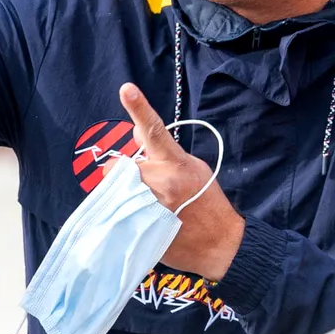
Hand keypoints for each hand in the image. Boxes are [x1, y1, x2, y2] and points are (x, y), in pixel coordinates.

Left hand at [106, 82, 244, 281]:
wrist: (219, 245)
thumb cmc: (206, 201)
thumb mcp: (192, 168)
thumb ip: (163, 152)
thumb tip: (137, 132)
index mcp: (175, 162)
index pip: (154, 130)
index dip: (139, 108)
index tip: (126, 88)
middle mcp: (159, 180)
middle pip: (118, 165)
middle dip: (123, 172)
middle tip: (142, 185)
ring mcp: (148, 204)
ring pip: (115, 189)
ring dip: (123, 192)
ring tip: (146, 205)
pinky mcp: (140, 226)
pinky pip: (117, 211)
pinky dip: (124, 212)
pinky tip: (141, 220)